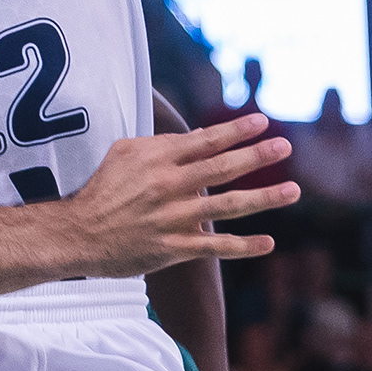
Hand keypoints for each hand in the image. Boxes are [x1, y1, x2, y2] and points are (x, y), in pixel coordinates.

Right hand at [61, 116, 297, 275]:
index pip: (205, 140)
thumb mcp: (125, 153)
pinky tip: (269, 242)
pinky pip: (216, 247)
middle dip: (257, 156)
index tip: (263, 122)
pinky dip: (244, 246)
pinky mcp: (174, 248)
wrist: (78, 234)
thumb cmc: (103, 189)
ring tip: (292, 190)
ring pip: (227, 206)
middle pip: (222, 168)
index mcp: (157, 159)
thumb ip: (163, 144)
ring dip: (264, 197)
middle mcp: (168, 186)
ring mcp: (173, 218)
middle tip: (286, 147)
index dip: (236, 131)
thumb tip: (201, 136)